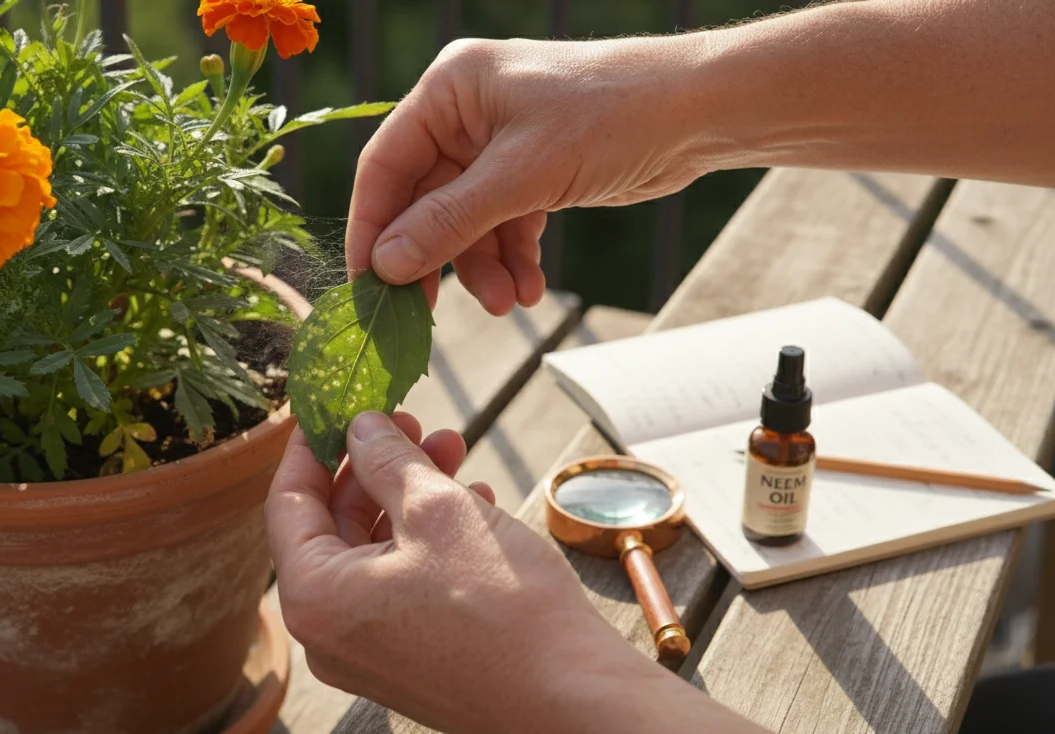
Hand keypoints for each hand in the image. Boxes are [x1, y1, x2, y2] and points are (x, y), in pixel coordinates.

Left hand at [265, 410, 652, 733]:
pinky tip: (474, 504)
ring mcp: (370, 653)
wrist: (570, 696)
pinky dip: (428, 539)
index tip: (336, 406)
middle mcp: (330, 635)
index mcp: (315, 598)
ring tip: (453, 451)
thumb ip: (386, 461)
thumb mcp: (436, 508)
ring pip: (374, 551)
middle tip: (411, 423)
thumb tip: (361, 429)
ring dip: (410, 495)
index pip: (288, 502)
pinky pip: (401, 584)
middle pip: (333, 526)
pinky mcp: (412, 661)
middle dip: (375, 466)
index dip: (312, 446)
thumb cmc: (500, 607)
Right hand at [346, 36, 707, 314]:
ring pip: (466, 221)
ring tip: (509, 302)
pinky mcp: (532, 172)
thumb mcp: (523, 175)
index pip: (385, 165)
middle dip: (441, 257)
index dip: (373, 227)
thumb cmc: (611, 116)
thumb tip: (387, 265)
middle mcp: (466, 113)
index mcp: (449, 89)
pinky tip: (530, 288)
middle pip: (424, 200)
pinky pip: (503, 224)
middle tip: (432, 313)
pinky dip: (513, 259)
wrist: (698, 112)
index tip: (368, 285)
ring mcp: (499, 144)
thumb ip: (450, 221)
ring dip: (483, 267)